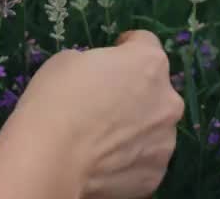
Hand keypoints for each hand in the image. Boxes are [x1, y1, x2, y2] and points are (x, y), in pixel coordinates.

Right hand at [0, 30, 183, 197]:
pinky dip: (129, 158)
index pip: (146, 43)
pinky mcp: (155, 175)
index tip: (113, 56)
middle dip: (135, 91)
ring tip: (103, 138)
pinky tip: (103, 160)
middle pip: (155, 89)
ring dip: (136, 126)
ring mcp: (165, 141)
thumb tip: (101, 79)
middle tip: (104, 103)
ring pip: (153, 127)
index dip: (126, 48)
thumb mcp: (69, 61)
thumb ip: (97, 65)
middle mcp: (168, 100)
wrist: (51, 158)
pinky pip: (144, 159)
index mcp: (149, 63)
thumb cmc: (57, 99)